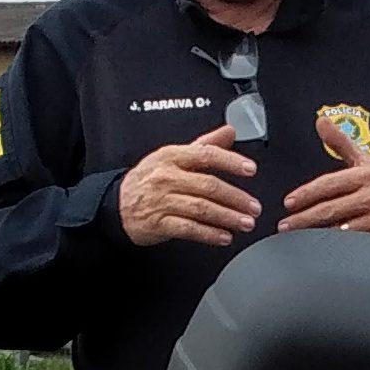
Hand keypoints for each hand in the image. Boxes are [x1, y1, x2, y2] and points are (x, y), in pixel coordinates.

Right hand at [118, 126, 261, 250]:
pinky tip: (223, 237)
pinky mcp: (158, 223)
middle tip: (253, 206)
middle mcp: (167, 177)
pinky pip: (188, 229)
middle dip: (235, 197)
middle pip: (207, 186)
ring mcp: (162, 201)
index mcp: (172, 156)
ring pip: (200, 208)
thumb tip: (229, 132)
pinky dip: (208, 234)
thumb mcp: (173, 156)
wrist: (117, 204)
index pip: (206, 155)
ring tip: (244, 223)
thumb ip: (204, 145)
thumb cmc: (148, 179)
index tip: (250, 169)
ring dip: (226, 217)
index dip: (230, 161)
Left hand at [279, 110, 369, 239]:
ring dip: (316, 234)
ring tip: (298, 238)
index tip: (289, 203)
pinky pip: (353, 243)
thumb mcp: (367, 161)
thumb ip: (341, 143)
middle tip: (285, 225)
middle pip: (330, 208)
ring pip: (340, 228)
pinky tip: (322, 247)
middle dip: (304, 218)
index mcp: (364, 175)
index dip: (306, 194)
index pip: (328, 184)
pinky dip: (337, 245)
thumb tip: (321, 122)